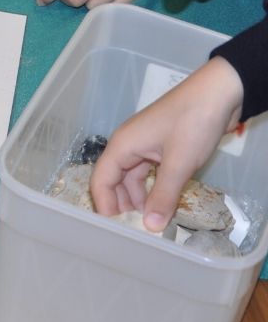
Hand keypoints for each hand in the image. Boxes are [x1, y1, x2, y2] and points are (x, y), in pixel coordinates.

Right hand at [89, 56, 243, 231]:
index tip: (114, 230)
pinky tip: (161, 203)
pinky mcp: (160, 146)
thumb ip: (163, 196)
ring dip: (138, 198)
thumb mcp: (179, 163)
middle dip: (120, 204)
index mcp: (122, 145)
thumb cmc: (193, 122)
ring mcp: (144, 145)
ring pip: (132, 177)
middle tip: (132, 230)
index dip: (104, 205)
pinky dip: (152, 188)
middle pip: (113, 179)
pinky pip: (148, 172)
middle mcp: (127, 145)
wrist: (220, 92)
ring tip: (149, 221)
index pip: (101, 179)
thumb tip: (150, 227)